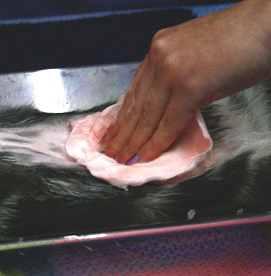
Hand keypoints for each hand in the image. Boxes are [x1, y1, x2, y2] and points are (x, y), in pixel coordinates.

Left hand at [106, 0, 270, 163]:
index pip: (136, 88)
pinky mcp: (190, 86)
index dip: (124, 114)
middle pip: (137, 103)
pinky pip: (168, 122)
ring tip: (123, 158)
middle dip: (124, 132)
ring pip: (147, 115)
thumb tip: (167, 105)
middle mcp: (160, 56)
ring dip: (135, 142)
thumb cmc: (240, 40)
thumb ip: (176, 77)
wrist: (268, 25)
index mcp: (159, 47)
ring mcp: (173, 70)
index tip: (116, 131)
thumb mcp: (196, 56)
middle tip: (113, 150)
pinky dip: (156, 142)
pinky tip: (146, 156)